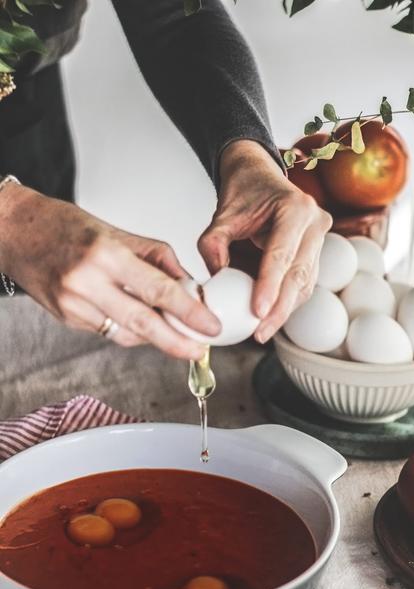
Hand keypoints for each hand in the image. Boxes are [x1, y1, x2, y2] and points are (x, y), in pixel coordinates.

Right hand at [0, 184, 219, 358]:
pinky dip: (129, 329)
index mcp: (105, 255)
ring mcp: (74, 306)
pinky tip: (138, 319)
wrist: (16, 233)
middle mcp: (87, 283)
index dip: (188, 311)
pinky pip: (109, 332)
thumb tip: (189, 286)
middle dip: (176, 342)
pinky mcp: (67, 320)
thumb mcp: (117, 232)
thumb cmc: (66, 227)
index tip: (209, 326)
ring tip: (173, 330)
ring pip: (126, 333)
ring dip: (154, 336)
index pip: (156, 290)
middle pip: (142, 323)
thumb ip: (157, 260)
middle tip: (200, 350)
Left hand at [198, 140, 331, 342]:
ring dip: (284, 311)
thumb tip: (217, 281)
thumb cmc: (243, 194)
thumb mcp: (221, 216)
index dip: (270, 286)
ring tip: (261, 331)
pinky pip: (303, 284)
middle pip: (299, 275)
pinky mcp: (316, 254)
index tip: (256, 311)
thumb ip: (213, 245)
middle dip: (279, 309)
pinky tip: (270, 318)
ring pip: (305, 284)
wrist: (260, 178)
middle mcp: (315, 223)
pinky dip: (287, 302)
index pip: (282, 254)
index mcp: (295, 208)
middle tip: (259, 333)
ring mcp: (320, 239)